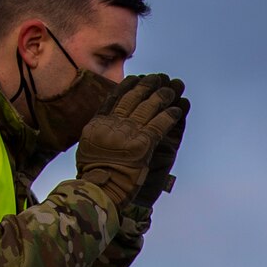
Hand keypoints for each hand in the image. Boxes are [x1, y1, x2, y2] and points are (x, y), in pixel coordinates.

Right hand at [75, 74, 185, 209]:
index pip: (114, 99)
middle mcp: (112, 125)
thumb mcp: (88, 147)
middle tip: (159, 77)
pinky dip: (169, 115)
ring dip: (162, 96)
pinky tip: (178, 108)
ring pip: (147, 108)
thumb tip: (103, 119)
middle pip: (132, 99)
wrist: (99, 189)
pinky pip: (159, 125)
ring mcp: (127, 133)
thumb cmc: (94, 174)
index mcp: (98, 124)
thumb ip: (97, 132)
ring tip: (173, 87)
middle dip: (147, 86)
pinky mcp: (142, 144)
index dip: (128, 87)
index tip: (137, 78)